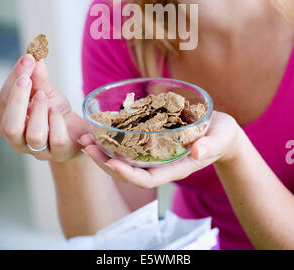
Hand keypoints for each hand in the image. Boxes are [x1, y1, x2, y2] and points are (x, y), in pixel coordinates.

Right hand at [0, 54, 92, 161]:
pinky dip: (58, 123)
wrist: (75, 134)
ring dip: (39, 111)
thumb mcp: (45, 92)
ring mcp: (39, 150)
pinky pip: (57, 140)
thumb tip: (34, 56)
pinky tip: (59, 113)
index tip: (27, 59)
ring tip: (44, 98)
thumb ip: (38, 77)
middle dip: (17, 99)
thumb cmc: (54, 113)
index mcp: (9, 122)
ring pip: (34, 135)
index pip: (3, 102)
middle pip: (9, 126)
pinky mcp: (60, 153)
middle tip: (27, 78)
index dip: (14, 79)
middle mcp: (19, 140)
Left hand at [78, 111, 240, 187]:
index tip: (111, 164)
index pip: (147, 179)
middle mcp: (162, 164)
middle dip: (106, 163)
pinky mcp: (153, 142)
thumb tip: (197, 151)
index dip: (128, 174)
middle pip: (129, 172)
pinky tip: (101, 129)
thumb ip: (211, 146)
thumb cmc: (222, 136)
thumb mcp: (220, 139)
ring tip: (85, 138)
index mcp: (176, 167)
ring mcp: (156, 155)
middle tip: (87, 147)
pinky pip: (130, 146)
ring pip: (126, 160)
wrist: (221, 131)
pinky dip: (114, 140)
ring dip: (104, 152)